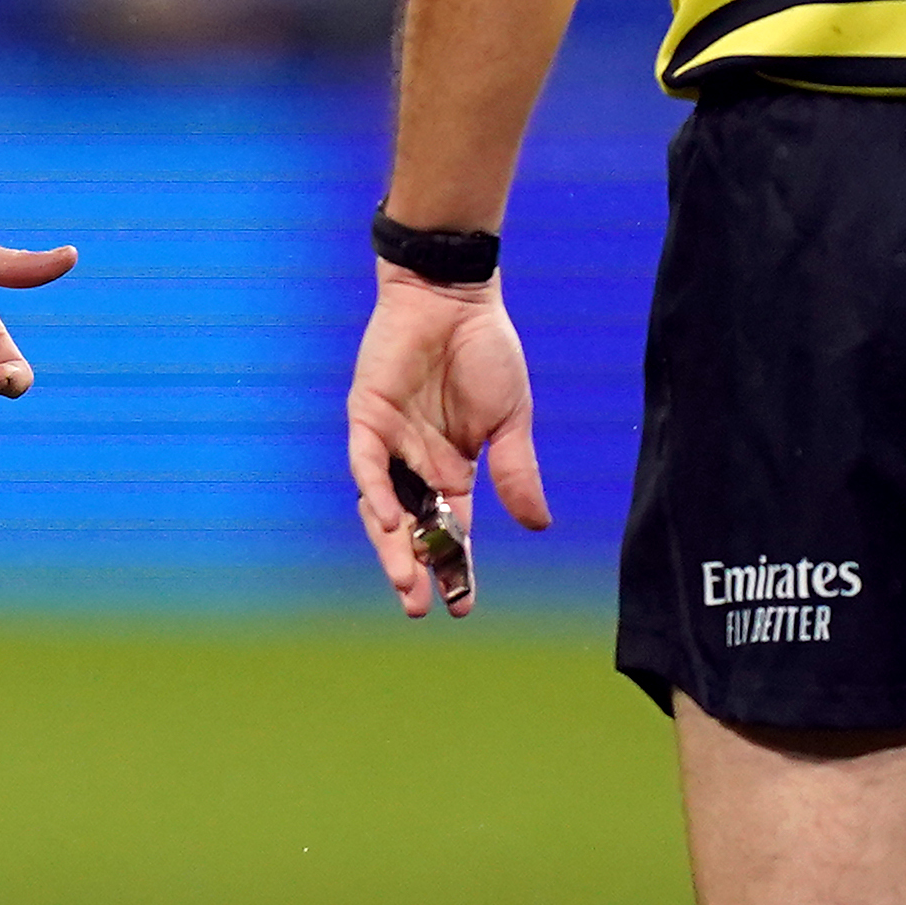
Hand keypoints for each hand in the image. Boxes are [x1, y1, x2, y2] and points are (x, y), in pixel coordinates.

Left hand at [346, 267, 545, 619]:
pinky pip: (367, 464)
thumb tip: (538, 526)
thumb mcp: (511, 420)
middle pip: (412, 529)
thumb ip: (517, 471)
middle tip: (419, 608)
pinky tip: (387, 520)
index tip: (462, 608)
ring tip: (406, 581)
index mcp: (453, 471)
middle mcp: (417, 465)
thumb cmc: (486, 351)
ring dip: (392, 544)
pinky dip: (376, 492)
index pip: (451, 532)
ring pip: (384, 506)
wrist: (456, 296)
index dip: (454, 569)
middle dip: (415, 570)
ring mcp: (390, 443)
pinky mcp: (368, 417)